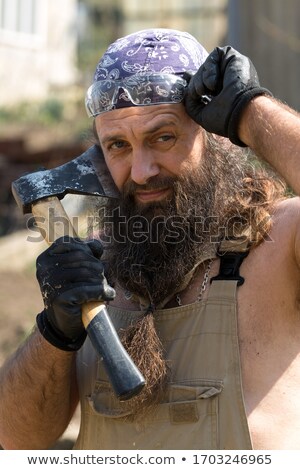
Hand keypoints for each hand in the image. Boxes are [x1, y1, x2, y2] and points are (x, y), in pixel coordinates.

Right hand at [36, 236, 115, 350]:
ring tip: (105, 287)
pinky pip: (88, 289)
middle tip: (104, 278)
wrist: (64, 323)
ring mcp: (50, 283)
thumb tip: (97, 245)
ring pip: (87, 272)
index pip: (70, 243)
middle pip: (81, 256)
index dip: (87, 249)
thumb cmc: (75, 292)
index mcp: (46, 258)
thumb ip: (86, 253)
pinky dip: (102, 292)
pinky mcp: (59, 298)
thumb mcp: (78, 269)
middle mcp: (45, 268)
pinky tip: (109, 295)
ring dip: (101, 280)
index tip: (95, 259)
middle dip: (97, 266)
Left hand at [184, 46, 271, 145]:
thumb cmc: (223, 118)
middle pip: (201, 73)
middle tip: (198, 93)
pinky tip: (214, 84)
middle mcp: (225, 79)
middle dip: (195, 84)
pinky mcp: (234, 58)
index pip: (202, 81)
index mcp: (219, 92)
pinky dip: (210, 69)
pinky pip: (214, 55)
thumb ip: (191, 104)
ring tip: (208, 90)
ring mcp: (230, 68)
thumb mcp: (202, 114)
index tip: (185, 82)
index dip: (192, 82)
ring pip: (205, 65)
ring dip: (201, 78)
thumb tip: (187, 93)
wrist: (239, 113)